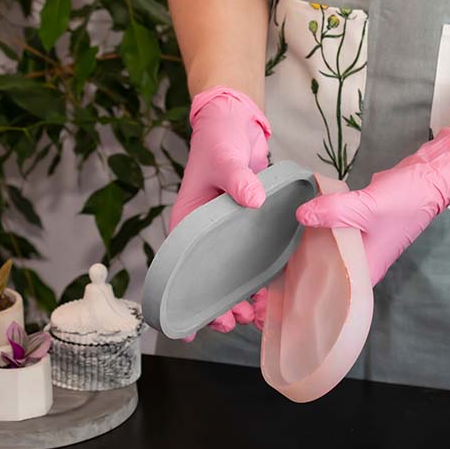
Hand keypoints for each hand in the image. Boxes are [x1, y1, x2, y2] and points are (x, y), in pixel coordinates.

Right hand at [170, 86, 271, 339]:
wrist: (236, 122)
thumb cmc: (219, 139)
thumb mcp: (225, 157)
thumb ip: (238, 178)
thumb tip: (252, 199)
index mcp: (189, 221)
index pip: (181, 267)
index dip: (183, 297)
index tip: (190, 326)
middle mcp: (205, 233)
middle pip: (206, 279)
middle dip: (217, 306)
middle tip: (234, 323)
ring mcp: (227, 234)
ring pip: (228, 276)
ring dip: (238, 299)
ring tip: (253, 316)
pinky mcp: (248, 229)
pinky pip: (250, 261)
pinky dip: (257, 281)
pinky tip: (268, 297)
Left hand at [296, 127, 449, 284]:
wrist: (428, 177)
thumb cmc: (405, 201)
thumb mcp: (365, 207)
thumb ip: (332, 212)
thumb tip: (301, 215)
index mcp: (366, 269)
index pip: (332, 290)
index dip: (309, 289)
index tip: (284, 285)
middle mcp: (362, 262)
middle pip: (327, 270)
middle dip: (303, 266)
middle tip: (275, 262)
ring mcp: (360, 244)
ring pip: (329, 249)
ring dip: (310, 244)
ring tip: (281, 244)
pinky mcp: (358, 227)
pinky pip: (333, 232)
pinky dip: (320, 228)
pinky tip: (301, 222)